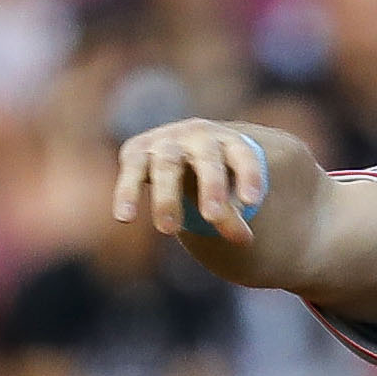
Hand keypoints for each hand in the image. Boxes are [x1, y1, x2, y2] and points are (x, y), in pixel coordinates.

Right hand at [112, 120, 267, 245]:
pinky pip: (131, 170)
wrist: (178, 147)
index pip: (242, 153)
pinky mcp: (136, 151)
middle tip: (212, 218)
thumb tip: (245, 240)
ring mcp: (165, 141)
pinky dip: (127, 192)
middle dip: (211, 186)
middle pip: (207, 158)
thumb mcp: (225, 193)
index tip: (252, 201)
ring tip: (169, 230)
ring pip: (168, 164)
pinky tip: (125, 218)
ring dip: (168, 197)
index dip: (249, 174)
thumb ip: (232, 215)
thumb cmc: (210, 177)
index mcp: (227, 141)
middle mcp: (197, 135)